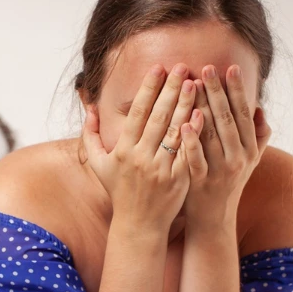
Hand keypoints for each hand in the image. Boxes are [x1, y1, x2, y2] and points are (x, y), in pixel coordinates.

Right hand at [82, 63, 204, 234]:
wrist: (138, 225)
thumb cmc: (119, 192)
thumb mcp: (98, 165)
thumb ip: (90, 136)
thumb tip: (89, 109)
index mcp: (123, 151)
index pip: (137, 112)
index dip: (148, 88)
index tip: (158, 68)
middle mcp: (140, 157)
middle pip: (158, 116)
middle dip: (170, 89)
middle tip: (182, 66)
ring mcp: (160, 168)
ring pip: (174, 130)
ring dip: (186, 104)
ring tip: (195, 82)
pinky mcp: (177, 179)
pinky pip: (187, 151)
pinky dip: (194, 132)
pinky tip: (202, 114)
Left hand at [180, 64, 271, 230]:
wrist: (214, 220)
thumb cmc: (229, 184)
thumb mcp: (250, 161)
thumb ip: (258, 136)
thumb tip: (260, 109)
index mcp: (249, 150)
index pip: (244, 114)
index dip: (238, 90)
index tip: (230, 67)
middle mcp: (238, 159)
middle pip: (227, 120)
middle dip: (217, 92)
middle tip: (207, 67)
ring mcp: (220, 171)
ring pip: (211, 135)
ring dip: (202, 108)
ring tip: (192, 84)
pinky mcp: (201, 182)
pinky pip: (196, 158)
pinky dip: (191, 140)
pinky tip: (184, 122)